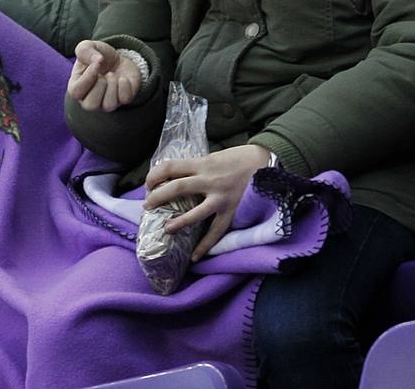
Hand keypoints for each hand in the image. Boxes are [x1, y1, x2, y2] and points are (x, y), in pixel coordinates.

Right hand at [67, 39, 141, 111]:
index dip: (87, 78)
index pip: (75, 92)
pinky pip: (124, 99)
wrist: (117, 58)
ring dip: (112, 86)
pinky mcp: (122, 100)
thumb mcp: (88, 46)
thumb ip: (85, 50)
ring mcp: (106, 102)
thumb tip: (97, 61)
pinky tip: (122, 79)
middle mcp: (89, 99)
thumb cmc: (97, 55)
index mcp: (76, 86)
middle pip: (90, 105)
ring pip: (108, 106)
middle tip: (104, 73)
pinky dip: (125, 85)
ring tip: (112, 75)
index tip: (96, 64)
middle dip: (100, 85)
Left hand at [144, 144, 271, 261]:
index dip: (154, 175)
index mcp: (202, 163)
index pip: (170, 167)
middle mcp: (209, 180)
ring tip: (166, 229)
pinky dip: (205, 245)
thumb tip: (178, 177)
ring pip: (194, 213)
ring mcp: (221, 197)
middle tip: (147, 205)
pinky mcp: (232, 210)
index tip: (147, 183)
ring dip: (178, 223)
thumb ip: (198, 167)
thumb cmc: (238, 157)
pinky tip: (195, 257)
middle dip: (158, 197)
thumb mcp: (214, 157)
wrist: (267, 161)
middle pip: (176, 188)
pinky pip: (216, 231)